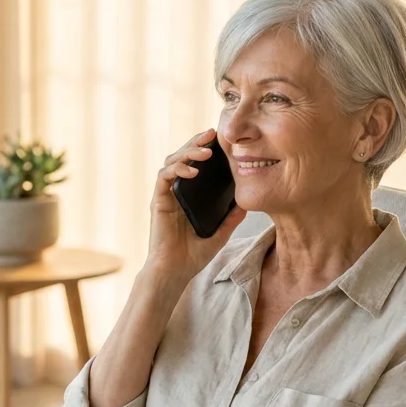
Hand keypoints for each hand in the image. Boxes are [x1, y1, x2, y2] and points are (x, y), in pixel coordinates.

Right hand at [146, 129, 247, 281]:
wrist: (174, 272)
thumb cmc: (193, 256)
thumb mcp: (220, 233)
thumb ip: (232, 218)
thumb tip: (247, 202)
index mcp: (188, 196)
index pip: (194, 164)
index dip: (204, 149)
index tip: (220, 140)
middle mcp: (175, 192)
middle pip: (182, 156)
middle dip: (196, 143)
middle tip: (212, 134)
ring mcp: (165, 195)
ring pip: (172, 161)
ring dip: (188, 152)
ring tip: (206, 151)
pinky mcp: (158, 201)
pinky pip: (164, 177)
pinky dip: (178, 170)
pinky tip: (193, 171)